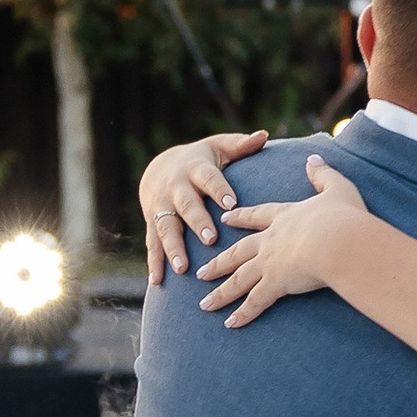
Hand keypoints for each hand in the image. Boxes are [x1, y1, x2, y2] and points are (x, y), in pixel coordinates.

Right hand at [141, 130, 267, 282]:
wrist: (160, 167)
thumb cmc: (201, 159)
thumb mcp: (218, 147)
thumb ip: (240, 145)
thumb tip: (264, 135)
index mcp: (195, 169)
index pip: (209, 179)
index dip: (219, 190)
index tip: (232, 204)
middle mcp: (176, 188)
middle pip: (186, 205)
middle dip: (197, 222)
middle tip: (210, 239)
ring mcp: (161, 207)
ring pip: (166, 228)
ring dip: (173, 248)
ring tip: (182, 267)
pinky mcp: (152, 222)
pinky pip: (152, 244)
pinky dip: (154, 263)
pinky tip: (157, 281)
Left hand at [196, 157, 366, 327]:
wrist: (338, 239)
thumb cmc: (342, 216)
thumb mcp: (337, 188)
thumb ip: (323, 174)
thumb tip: (313, 158)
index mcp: (284, 217)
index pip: (256, 217)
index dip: (240, 218)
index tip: (225, 219)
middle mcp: (270, 241)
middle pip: (238, 252)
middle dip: (219, 262)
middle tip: (202, 272)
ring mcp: (269, 263)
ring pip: (238, 280)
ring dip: (220, 293)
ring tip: (204, 304)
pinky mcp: (275, 284)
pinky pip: (254, 302)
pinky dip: (241, 314)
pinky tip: (229, 323)